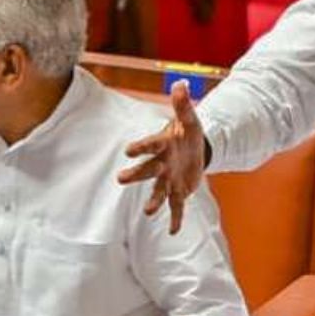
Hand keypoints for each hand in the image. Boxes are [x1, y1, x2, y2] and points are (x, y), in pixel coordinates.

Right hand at [118, 79, 206, 233]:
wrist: (193, 150)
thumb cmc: (186, 133)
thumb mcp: (189, 119)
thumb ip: (183, 104)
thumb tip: (180, 84)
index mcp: (162, 145)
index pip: (149, 145)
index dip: (140, 148)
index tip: (128, 150)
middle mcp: (161, 164)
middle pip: (147, 170)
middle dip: (135, 174)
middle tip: (120, 179)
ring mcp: (168, 180)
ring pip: (158, 191)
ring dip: (153, 201)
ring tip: (148, 212)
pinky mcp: (178, 192)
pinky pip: (176, 206)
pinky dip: (175, 219)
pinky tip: (173, 231)